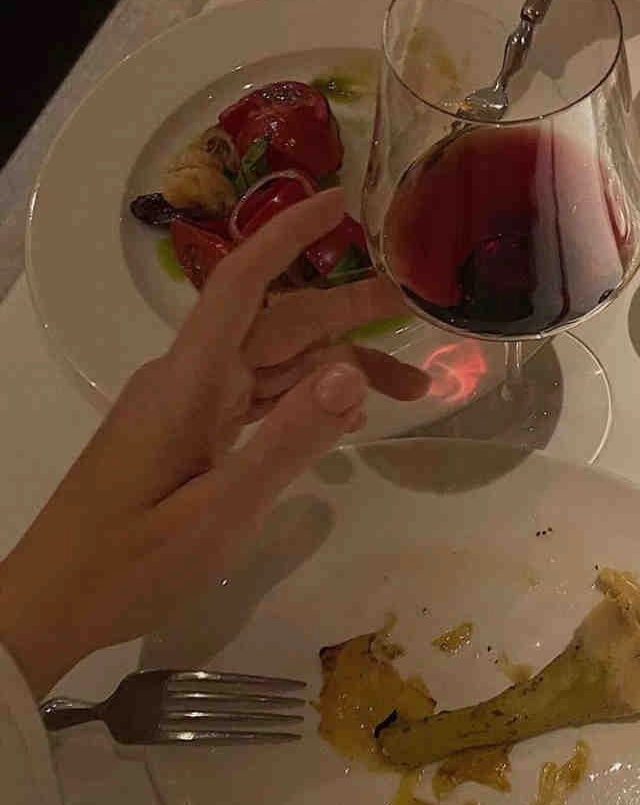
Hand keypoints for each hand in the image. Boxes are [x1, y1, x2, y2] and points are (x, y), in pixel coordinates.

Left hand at [0, 190, 428, 696]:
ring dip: (340, 368)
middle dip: (350, 309)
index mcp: (188, 381)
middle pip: (278, 322)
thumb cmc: (127, 564)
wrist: (51, 606)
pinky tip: (350, 418)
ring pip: (277, 363)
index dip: (289, 232)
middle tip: (422, 306)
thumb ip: (286, 442)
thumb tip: (350, 372)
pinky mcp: (190, 433)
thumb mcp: (217, 513)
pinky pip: (259, 398)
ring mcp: (189, 405)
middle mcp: (190, 378)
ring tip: (415, 387)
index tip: (341, 199)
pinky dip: (306, 401)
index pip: (243, 282)